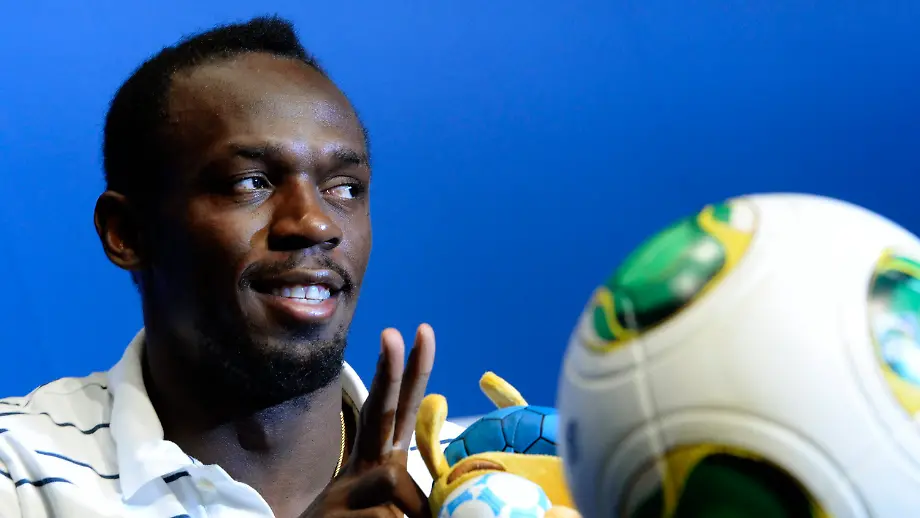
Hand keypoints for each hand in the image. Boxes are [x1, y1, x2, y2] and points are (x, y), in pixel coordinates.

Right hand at [301, 324, 435, 517]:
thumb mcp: (393, 501)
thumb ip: (410, 490)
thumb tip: (417, 485)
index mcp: (381, 452)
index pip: (400, 406)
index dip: (413, 371)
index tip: (422, 331)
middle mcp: (364, 460)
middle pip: (381, 409)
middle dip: (389, 372)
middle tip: (391, 331)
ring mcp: (346, 484)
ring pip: (390, 477)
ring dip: (398, 509)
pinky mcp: (334, 510)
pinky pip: (384, 517)